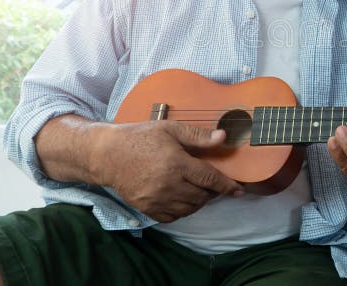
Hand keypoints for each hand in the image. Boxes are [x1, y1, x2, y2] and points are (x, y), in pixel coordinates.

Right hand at [93, 121, 243, 222]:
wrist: (108, 154)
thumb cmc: (141, 137)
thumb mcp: (170, 129)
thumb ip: (197, 135)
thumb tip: (223, 137)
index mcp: (176, 164)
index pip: (209, 179)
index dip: (227, 185)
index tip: (238, 190)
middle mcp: (168, 185)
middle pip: (202, 196)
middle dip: (212, 191)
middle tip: (212, 183)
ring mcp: (156, 199)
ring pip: (190, 208)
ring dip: (199, 201)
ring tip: (198, 189)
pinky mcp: (147, 208)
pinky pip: (173, 217)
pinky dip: (183, 210)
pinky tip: (183, 198)